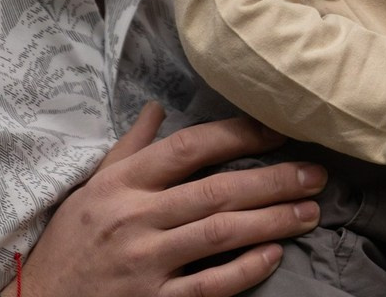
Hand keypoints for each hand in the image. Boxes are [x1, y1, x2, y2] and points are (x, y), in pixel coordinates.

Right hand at [0, 103, 324, 296]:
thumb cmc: (70, 242)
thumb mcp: (92, 186)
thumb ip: (130, 148)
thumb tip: (157, 107)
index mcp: (124, 182)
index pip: (191, 147)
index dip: (240, 134)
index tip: (280, 128)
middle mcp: (137, 218)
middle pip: (217, 190)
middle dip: (273, 180)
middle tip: (315, 173)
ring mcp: (145, 264)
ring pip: (220, 235)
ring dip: (271, 221)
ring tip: (310, 212)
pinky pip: (207, 287)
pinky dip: (243, 271)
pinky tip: (273, 256)